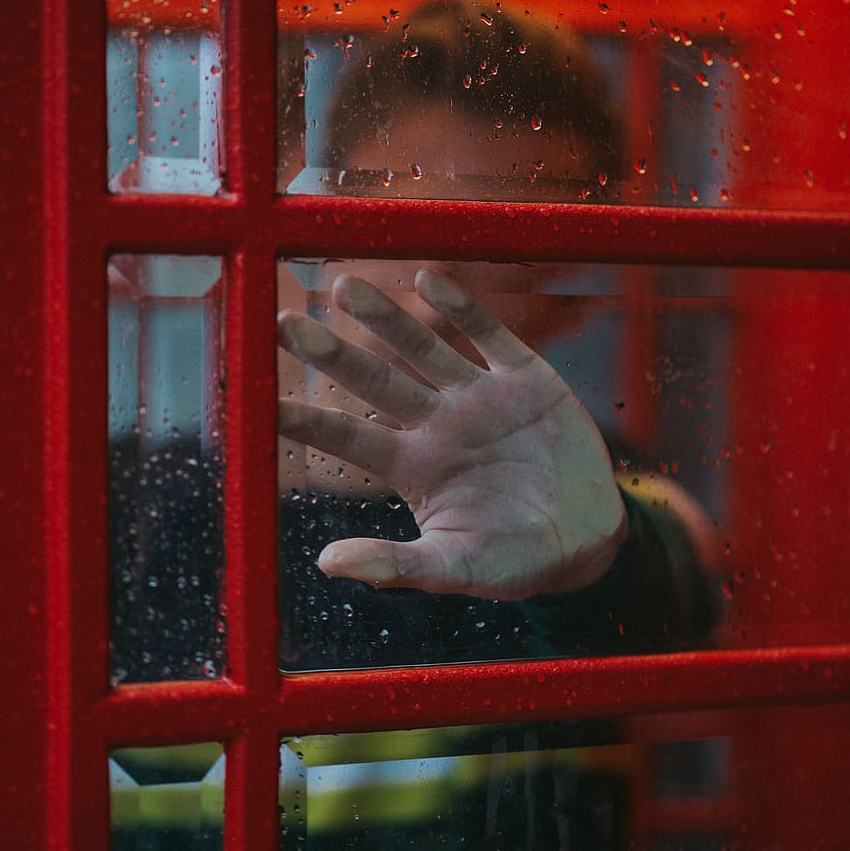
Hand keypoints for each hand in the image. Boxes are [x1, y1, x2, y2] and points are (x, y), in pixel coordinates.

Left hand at [277, 270, 626, 599]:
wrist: (587, 543)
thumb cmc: (514, 562)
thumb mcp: (454, 569)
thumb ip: (394, 565)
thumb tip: (326, 564)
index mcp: (414, 468)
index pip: (348, 438)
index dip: (307, 419)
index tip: (262, 401)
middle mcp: (438, 425)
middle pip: (376, 382)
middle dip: (334, 354)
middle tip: (288, 324)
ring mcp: (480, 398)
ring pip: (424, 349)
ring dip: (387, 319)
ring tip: (347, 287)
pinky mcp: (525, 380)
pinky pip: (489, 336)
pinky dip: (462, 309)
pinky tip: (428, 282)